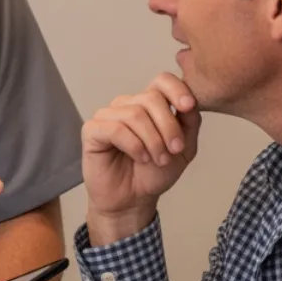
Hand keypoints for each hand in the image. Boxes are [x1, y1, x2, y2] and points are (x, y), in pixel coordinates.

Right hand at [82, 73, 200, 243]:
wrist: (133, 200)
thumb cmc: (153, 174)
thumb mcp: (183, 149)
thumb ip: (189, 123)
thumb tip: (189, 103)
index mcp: (149, 105)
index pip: (161, 80)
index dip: (176, 89)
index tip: (188, 107)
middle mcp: (127, 105)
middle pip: (151, 98)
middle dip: (168, 126)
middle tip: (174, 149)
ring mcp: (107, 116)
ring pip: (135, 114)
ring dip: (153, 140)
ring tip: (157, 159)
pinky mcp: (92, 131)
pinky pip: (115, 129)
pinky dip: (133, 145)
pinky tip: (140, 157)